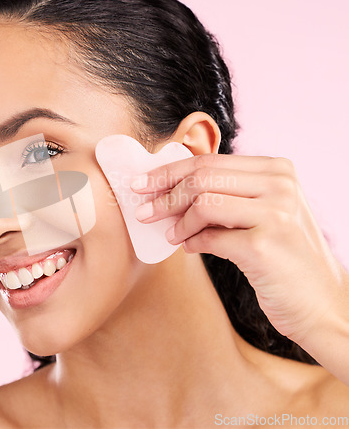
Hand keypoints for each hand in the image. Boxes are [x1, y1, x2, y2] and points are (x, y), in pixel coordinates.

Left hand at [132, 153, 348, 377]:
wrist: (322, 305)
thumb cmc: (284, 258)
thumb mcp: (262, 214)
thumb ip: (226, 196)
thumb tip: (169, 190)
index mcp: (277, 170)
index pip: (209, 161)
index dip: (169, 171)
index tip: (143, 183)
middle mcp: (280, 185)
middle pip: (201, 177)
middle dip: (163, 194)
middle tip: (142, 211)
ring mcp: (277, 213)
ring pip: (202, 203)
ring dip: (177, 222)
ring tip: (171, 235)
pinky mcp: (266, 245)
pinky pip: (210, 237)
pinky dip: (192, 242)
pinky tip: (188, 248)